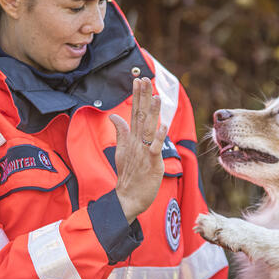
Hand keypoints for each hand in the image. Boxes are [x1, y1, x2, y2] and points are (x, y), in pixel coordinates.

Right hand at [109, 77, 167, 222]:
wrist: (127, 199)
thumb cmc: (128, 176)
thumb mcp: (122, 152)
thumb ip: (120, 133)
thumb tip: (114, 116)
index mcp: (131, 139)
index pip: (134, 113)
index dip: (137, 96)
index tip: (138, 80)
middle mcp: (136, 143)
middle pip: (140, 116)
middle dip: (143, 97)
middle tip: (145, 78)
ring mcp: (143, 152)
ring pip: (148, 128)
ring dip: (152, 112)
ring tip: (156, 96)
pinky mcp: (151, 163)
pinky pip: (155, 148)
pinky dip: (159, 137)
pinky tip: (163, 125)